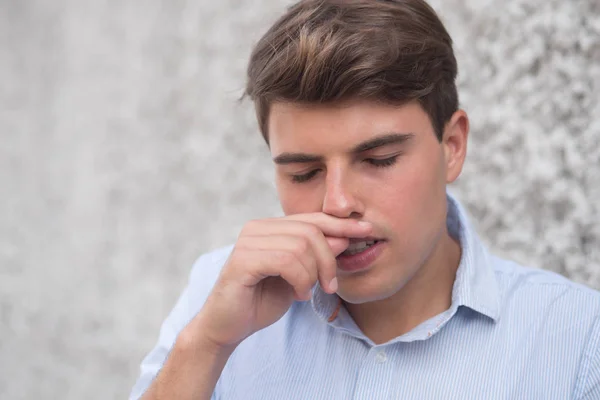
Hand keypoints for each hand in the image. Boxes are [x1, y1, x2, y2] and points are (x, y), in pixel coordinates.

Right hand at [189, 213, 371, 349]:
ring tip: (307, 292)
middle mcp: (257, 228)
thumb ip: (316, 258)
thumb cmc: (261, 301)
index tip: (367, 231)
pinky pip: (286, 261)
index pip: (313, 218)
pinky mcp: (242, 260)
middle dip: (328, 260)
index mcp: (270, 227)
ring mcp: (248, 241)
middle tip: (329, 286)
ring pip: (301, 245)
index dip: (341, 225)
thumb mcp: (298, 277)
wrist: (228, 326)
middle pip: (311, 231)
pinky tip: (298, 294)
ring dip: (313, 274)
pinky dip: (300, 279)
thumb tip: (343, 239)